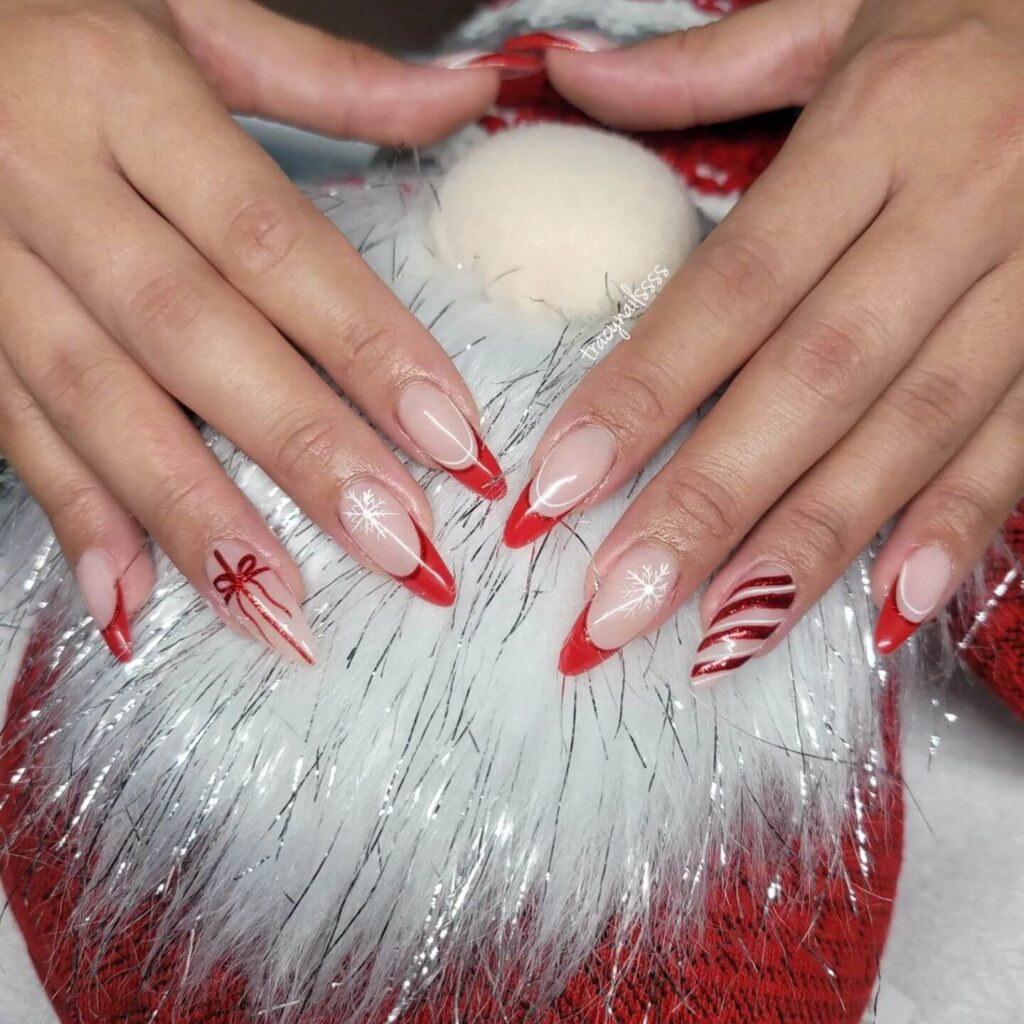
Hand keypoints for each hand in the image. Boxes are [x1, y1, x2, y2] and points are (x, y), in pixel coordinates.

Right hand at [0, 0, 500, 663]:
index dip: (363, 343)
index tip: (451, 435)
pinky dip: (76, 516)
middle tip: (394, 544)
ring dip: (194, 516)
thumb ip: (327, 75)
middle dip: (299, 451)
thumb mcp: (188, 12)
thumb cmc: (54, 9)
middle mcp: (47, 181)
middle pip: (192, 337)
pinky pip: (12, 429)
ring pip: (98, 402)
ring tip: (283, 606)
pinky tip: (132, 598)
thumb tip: (469, 94)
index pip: (270, 239)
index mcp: (123, 91)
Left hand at [506, 0, 1023, 677]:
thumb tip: (567, 76)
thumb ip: (703, 63)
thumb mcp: (838, 8)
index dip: (643, 393)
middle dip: (709, 505)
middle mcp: (963, 201)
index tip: (558, 489)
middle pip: (813, 380)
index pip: (735, 284)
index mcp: (880, 119)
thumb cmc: (971, 10)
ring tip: (721, 636)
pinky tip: (890, 605)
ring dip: (814, 543)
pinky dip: (961, 524)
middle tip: (616, 607)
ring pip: (914, 428)